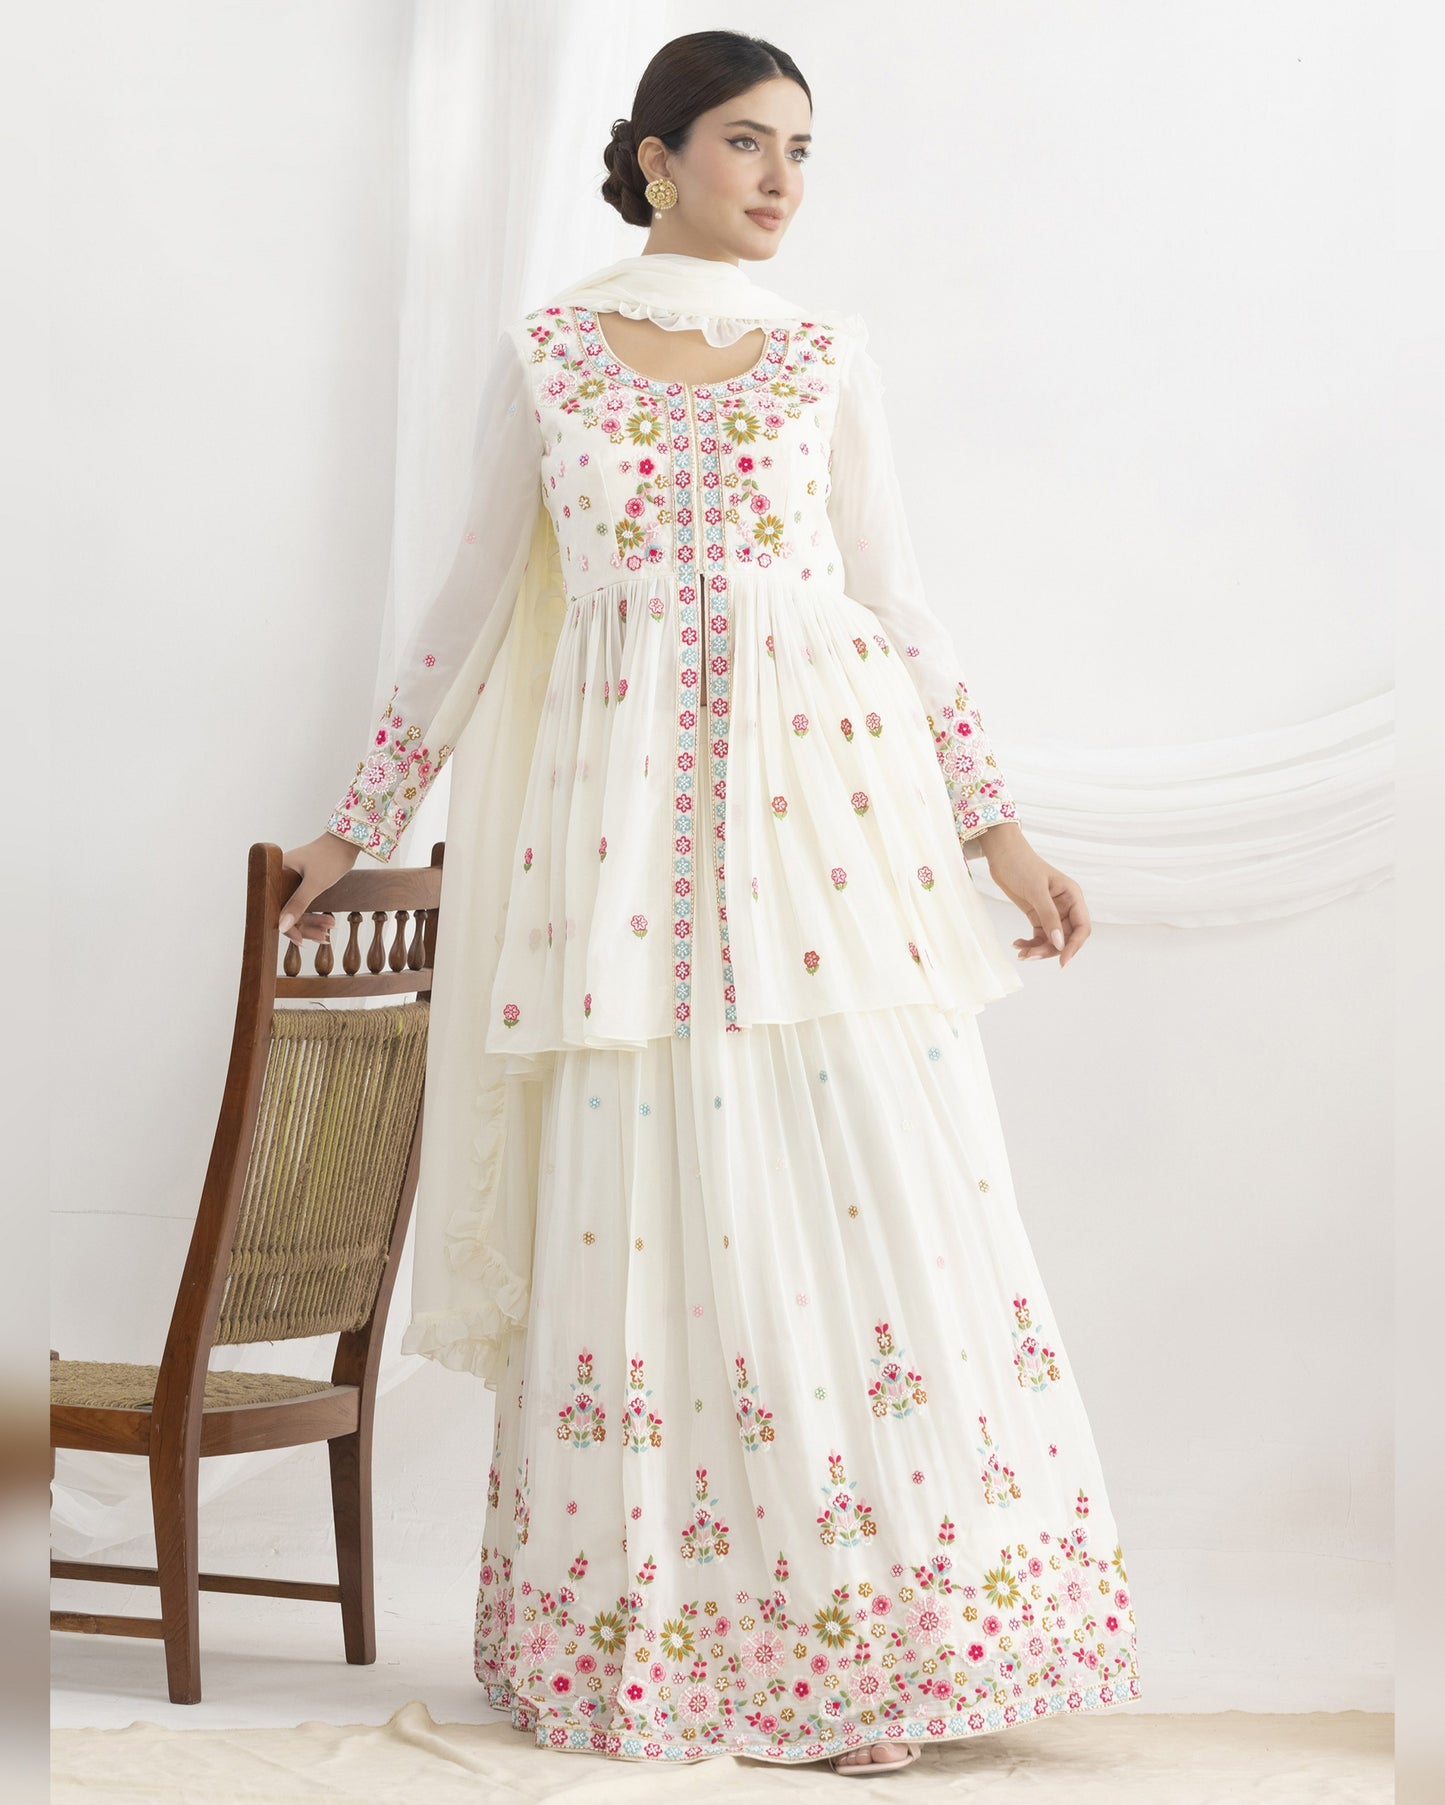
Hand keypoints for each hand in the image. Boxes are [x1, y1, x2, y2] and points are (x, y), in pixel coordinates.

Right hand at [278, 832, 359, 947]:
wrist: (347, 842)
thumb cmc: (330, 857)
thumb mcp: (314, 883)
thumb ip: (298, 904)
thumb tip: (281, 927)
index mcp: (275, 873)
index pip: (274, 906)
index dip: (286, 925)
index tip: (300, 940)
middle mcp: (281, 877)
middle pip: (287, 910)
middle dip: (305, 926)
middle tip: (323, 938)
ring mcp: (292, 881)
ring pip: (298, 909)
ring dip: (313, 922)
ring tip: (329, 933)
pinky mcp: (303, 884)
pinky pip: (305, 904)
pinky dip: (316, 915)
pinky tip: (328, 923)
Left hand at [975, 823, 1090, 969]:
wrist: (1002, 855)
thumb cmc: (1021, 865)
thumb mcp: (1036, 890)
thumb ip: (1048, 916)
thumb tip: (1060, 943)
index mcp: (1072, 896)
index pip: (1082, 927)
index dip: (1075, 946)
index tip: (1062, 961)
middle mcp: (1066, 906)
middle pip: (1066, 938)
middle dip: (1050, 950)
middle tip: (1030, 956)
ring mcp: (1052, 912)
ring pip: (1052, 940)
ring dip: (1038, 950)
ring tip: (1021, 952)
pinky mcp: (1037, 915)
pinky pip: (1039, 936)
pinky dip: (1030, 943)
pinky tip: (1017, 944)